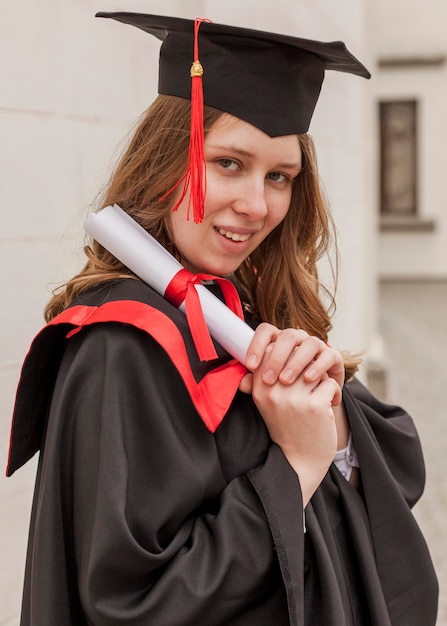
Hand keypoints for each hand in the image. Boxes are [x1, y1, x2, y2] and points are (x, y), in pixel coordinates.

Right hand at [239, 324, 342, 504]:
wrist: (299, 461)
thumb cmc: (286, 426)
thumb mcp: (267, 402)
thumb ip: (266, 375)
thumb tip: (271, 343)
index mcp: (259, 388)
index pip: (272, 351)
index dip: (287, 353)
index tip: (295, 366)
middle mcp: (273, 390)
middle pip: (295, 355)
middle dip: (307, 363)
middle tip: (312, 378)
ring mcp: (293, 398)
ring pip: (314, 367)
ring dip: (321, 378)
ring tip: (321, 392)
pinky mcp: (314, 405)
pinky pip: (329, 382)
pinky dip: (334, 392)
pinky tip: (330, 405)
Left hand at [240, 323, 344, 399]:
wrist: (315, 406)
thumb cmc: (289, 392)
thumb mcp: (272, 388)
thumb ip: (256, 383)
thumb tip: (241, 383)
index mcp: (279, 341)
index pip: (267, 331)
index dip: (257, 344)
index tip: (250, 365)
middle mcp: (298, 339)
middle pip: (287, 336)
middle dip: (276, 357)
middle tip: (268, 379)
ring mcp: (316, 346)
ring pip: (308, 343)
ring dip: (296, 362)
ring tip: (286, 381)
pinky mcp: (333, 356)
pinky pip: (328, 355)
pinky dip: (318, 367)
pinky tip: (308, 380)